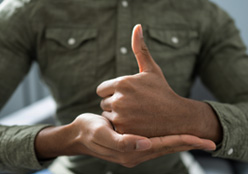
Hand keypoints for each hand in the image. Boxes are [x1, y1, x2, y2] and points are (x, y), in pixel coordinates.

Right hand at [35, 113, 215, 167]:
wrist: (80, 134)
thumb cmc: (90, 131)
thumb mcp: (102, 134)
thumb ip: (122, 142)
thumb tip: (146, 143)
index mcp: (132, 152)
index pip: (164, 146)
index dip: (183, 142)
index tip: (202, 141)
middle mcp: (138, 153)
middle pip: (169, 147)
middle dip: (189, 143)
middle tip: (209, 142)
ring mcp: (137, 149)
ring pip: (165, 145)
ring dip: (181, 141)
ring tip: (198, 138)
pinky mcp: (135, 143)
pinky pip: (157, 141)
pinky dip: (169, 138)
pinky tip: (175, 133)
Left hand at [97, 25, 221, 142]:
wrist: (176, 117)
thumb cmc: (162, 91)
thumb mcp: (151, 69)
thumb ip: (140, 49)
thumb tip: (137, 26)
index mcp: (122, 82)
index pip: (102, 89)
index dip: (113, 92)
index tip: (126, 95)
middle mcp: (119, 99)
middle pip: (104, 102)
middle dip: (115, 103)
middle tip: (133, 106)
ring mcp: (121, 116)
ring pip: (107, 115)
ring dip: (117, 115)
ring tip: (134, 114)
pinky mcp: (123, 131)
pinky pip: (112, 127)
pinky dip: (120, 126)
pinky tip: (134, 123)